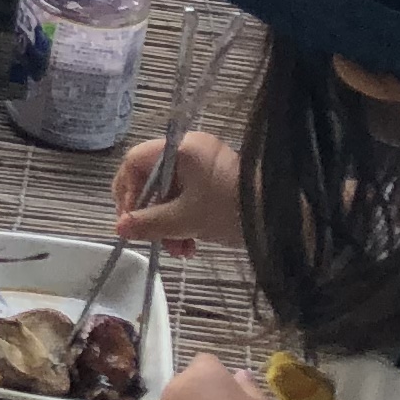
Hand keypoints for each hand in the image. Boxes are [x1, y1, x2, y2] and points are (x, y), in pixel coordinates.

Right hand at [111, 129, 239, 253]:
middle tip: (153, 240)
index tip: (130, 222)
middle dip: (151, 215)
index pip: (135, 163)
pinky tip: (190, 245)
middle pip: (151, 180)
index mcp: (180, 148)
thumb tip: (119, 228)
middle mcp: (189, 149)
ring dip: (168, 223)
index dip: (128, 193)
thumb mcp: (185, 220)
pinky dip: (183, 220)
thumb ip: (149, 223)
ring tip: (178, 251)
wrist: (280, 218)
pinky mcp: (215, 180)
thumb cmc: (230, 211)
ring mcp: (203, 164)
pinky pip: (186, 197)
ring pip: (169, 193)